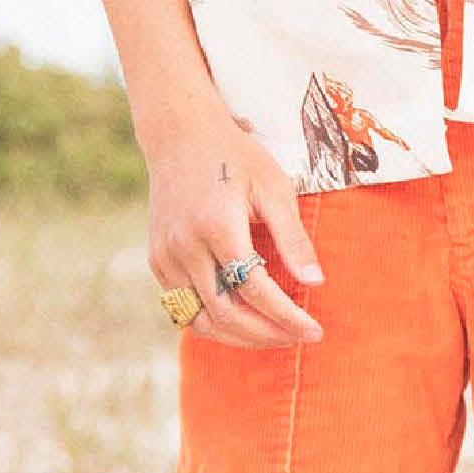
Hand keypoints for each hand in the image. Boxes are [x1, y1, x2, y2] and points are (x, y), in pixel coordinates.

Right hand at [144, 107, 326, 348]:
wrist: (181, 135)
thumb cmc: (236, 156)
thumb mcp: (273, 187)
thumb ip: (293, 237)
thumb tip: (316, 282)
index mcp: (218, 227)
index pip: (255, 289)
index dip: (287, 315)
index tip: (315, 329)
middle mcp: (185, 248)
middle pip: (225, 314)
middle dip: (266, 334)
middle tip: (299, 337)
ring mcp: (165, 257)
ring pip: (201, 320)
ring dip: (239, 337)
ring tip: (274, 336)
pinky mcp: (157, 261)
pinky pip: (183, 308)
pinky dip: (213, 321)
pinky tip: (242, 320)